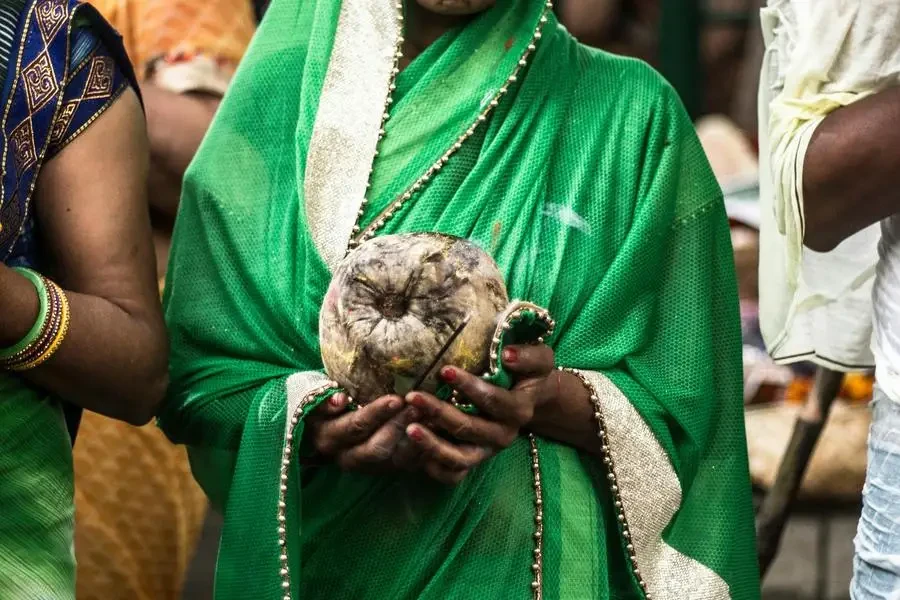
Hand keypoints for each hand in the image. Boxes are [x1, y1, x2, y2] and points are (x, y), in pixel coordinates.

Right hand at [307, 393, 423, 472]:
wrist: (326, 431)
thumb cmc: (323, 407)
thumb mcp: (314, 400)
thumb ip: (324, 401)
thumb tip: (340, 400)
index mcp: (329, 438)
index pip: (356, 426)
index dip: (376, 413)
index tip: (396, 399)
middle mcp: (348, 458)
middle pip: (378, 447)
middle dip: (399, 426)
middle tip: (417, 407)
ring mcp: (368, 467)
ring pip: (396, 458)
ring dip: (415, 439)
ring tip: (431, 416)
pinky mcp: (386, 470)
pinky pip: (409, 464)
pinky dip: (424, 449)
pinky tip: (436, 430)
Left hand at [403, 343, 558, 483]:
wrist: (531, 398)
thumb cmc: (528, 372)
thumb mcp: (539, 359)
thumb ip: (528, 356)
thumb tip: (507, 354)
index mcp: (519, 410)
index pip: (493, 400)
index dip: (469, 386)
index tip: (445, 370)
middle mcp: (503, 435)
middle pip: (469, 429)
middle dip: (440, 412)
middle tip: (413, 397)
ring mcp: (487, 451)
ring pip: (459, 458)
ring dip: (432, 445)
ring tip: (409, 429)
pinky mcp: (474, 461)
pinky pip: (454, 475)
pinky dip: (435, 468)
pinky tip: (416, 451)